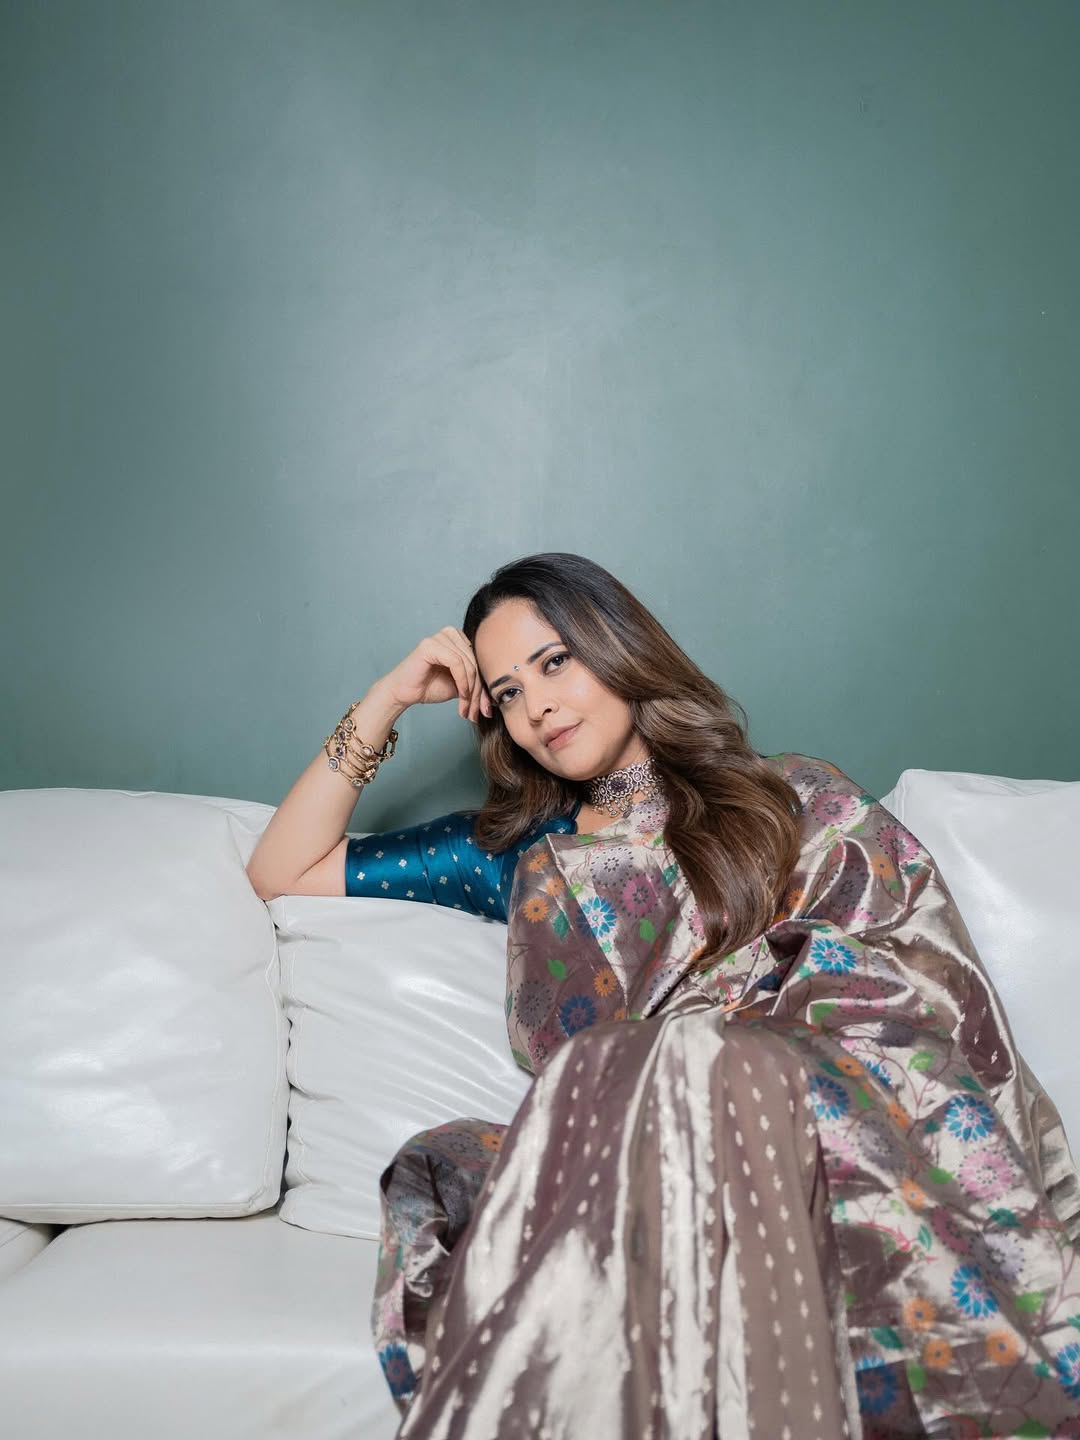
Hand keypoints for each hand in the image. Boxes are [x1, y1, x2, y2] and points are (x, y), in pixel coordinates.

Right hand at [378, 627, 492, 722]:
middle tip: (476, 713)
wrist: (404, 693)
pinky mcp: (431, 645)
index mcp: (459, 639)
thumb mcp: (461, 686)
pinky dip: (462, 682)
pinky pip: (457, 663)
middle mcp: (451, 634)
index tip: (486, 710)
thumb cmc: (428, 687)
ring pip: (469, 664)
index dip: (485, 687)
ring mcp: (440, 637)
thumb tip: (498, 697)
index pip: (481, 661)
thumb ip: (477, 685)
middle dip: (479, 692)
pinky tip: (461, 695)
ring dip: (471, 691)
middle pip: (477, 663)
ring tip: (466, 709)